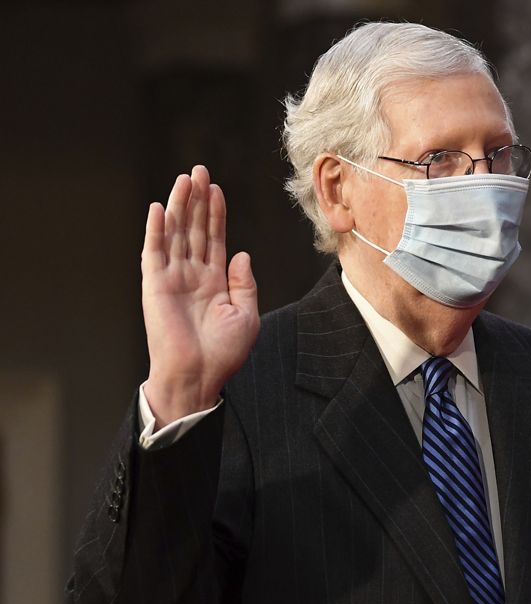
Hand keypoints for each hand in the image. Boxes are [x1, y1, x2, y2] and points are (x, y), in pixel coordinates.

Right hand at [141, 165, 259, 427]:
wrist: (199, 376)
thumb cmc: (223, 352)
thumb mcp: (246, 314)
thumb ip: (244, 282)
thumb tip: (241, 253)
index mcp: (213, 281)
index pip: (213, 238)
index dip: (215, 214)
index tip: (217, 189)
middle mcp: (192, 274)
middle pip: (193, 228)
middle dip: (197, 200)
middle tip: (199, 170)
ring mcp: (172, 278)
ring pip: (175, 233)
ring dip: (178, 205)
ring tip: (184, 179)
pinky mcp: (155, 285)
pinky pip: (154, 252)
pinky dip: (155, 230)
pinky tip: (157, 208)